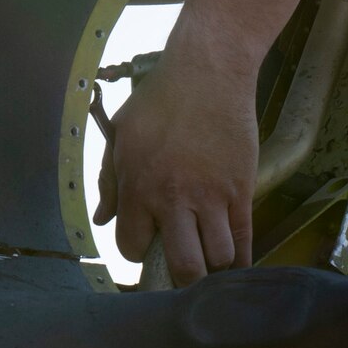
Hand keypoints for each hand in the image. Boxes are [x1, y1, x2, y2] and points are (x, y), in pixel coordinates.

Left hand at [94, 47, 257, 284]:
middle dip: (181, 275)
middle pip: (184, 266)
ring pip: (218, 257)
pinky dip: (240, 256)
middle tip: (182, 264)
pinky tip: (234, 259)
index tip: (146, 240)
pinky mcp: (241, 188)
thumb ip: (110, 180)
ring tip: (208, 251)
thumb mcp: (122, 134)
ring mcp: (212, 196)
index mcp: (139, 187)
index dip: (137, 249)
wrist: (208, 72)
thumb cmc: (161, 99)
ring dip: (212, 261)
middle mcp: (175, 199)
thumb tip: (102, 218)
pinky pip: (245, 238)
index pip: (132, 247)